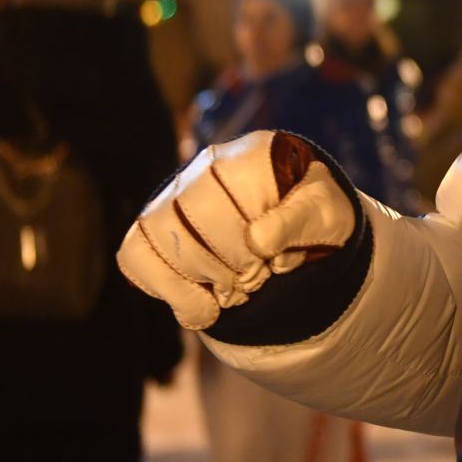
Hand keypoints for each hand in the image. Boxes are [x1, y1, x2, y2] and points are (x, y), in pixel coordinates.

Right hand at [117, 130, 356, 330]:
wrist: (297, 228)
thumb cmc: (312, 214)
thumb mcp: (326, 214)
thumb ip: (300, 220)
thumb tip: (258, 240)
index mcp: (252, 154)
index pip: (230, 198)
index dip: (250, 243)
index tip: (274, 261)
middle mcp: (206, 166)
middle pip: (190, 221)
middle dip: (227, 264)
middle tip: (256, 278)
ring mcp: (173, 195)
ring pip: (161, 239)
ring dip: (203, 279)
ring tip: (237, 288)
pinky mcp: (151, 228)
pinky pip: (135, 256)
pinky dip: (171, 292)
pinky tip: (206, 306)